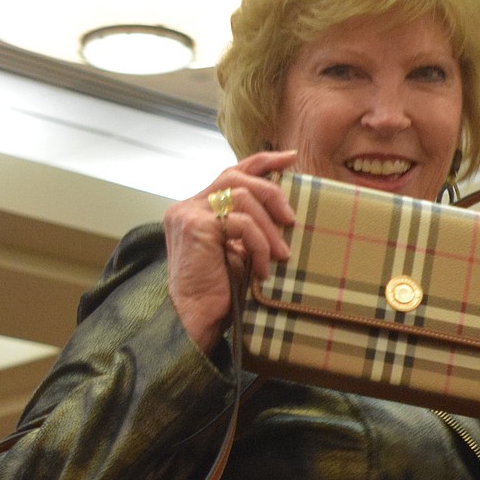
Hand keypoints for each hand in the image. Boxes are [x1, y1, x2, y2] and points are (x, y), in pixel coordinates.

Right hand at [164, 150, 297, 351]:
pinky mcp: (196, 226)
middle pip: (238, 177)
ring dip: (269, 228)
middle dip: (272, 194)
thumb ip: (247, 226)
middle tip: (292, 220)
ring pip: (243, 197)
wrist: (196, 320)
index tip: (290, 158)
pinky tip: (261, 269)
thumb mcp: (237, 250)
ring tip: (281, 255)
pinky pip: (241, 223)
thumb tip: (284, 210)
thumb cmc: (219, 292)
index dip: (263, 160)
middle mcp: (187, 206)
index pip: (231, 172)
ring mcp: (189, 213)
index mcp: (195, 208)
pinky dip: (258, 245)